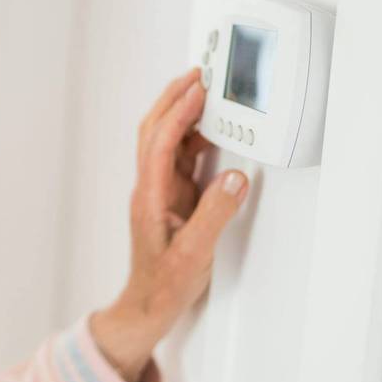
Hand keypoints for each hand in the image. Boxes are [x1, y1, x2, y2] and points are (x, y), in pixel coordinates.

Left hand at [90, 68, 248, 381]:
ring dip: (182, 114)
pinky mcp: (171, 201)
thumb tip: (234, 177)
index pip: (159, 145)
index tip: (198, 89)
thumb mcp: (194, 255)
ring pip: (165, 142)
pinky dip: (194, 139)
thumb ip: (215, 215)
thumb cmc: (164, 285)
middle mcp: (151, 190)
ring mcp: (159, 194)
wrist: (147, 307)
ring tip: (207, 92)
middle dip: (173, 100)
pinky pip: (180, 159)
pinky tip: (212, 132)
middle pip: (154, 133)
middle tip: (199, 74)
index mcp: (150, 199)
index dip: (177, 114)